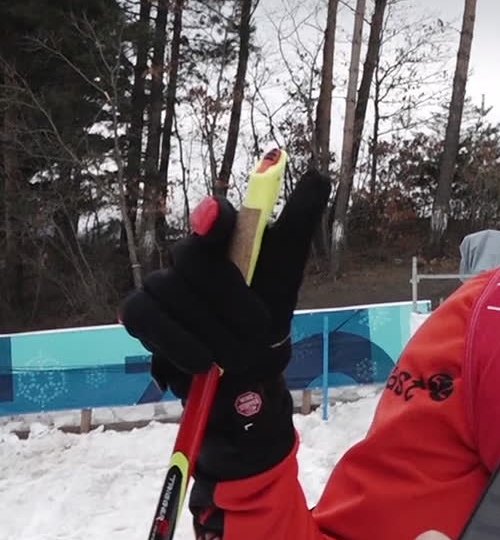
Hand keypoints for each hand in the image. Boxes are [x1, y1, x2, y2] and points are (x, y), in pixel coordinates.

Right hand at [119, 170, 329, 477]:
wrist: (248, 364)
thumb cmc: (268, 309)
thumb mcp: (288, 270)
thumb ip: (299, 222)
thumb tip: (319, 175)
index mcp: (225, 237)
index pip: (215, 216)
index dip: (214, 217)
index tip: (218, 218)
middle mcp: (188, 254)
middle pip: (192, 258)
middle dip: (227, 295)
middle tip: (257, 328)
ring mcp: (160, 281)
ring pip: (172, 292)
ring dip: (211, 328)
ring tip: (238, 355)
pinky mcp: (139, 311)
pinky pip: (148, 318)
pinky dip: (178, 342)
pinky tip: (202, 362)